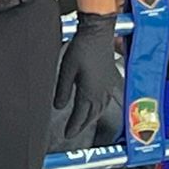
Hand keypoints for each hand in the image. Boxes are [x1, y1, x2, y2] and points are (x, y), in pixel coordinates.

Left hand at [53, 11, 119, 146]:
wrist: (98, 33)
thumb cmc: (82, 48)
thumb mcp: (66, 70)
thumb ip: (63, 90)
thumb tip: (58, 106)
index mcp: (90, 92)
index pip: (81, 116)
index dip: (74, 127)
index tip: (67, 134)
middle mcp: (101, 92)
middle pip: (92, 116)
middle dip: (82, 125)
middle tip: (72, 132)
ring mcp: (108, 86)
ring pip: (100, 109)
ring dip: (91, 118)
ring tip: (83, 123)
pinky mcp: (111, 80)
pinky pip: (106, 101)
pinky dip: (99, 109)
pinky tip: (96, 107)